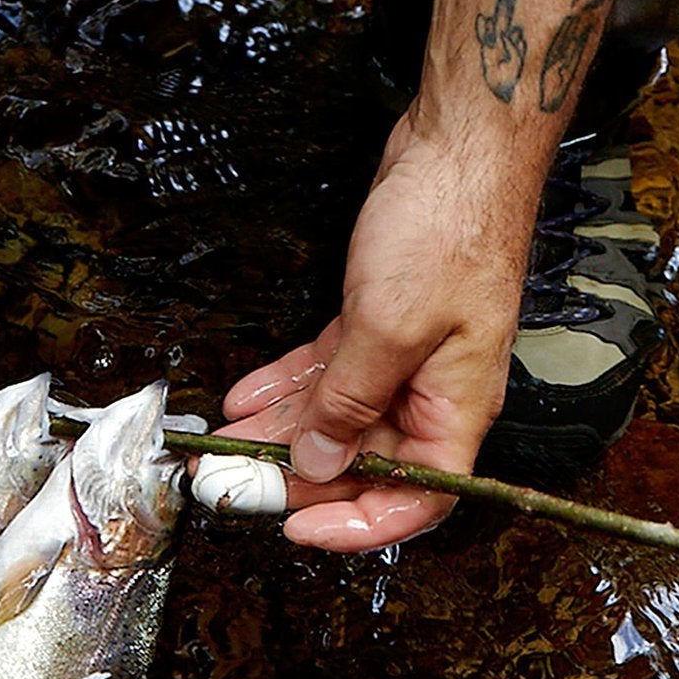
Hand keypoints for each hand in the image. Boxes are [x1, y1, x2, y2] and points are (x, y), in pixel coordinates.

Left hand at [221, 115, 535, 551]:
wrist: (459, 149)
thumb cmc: (448, 229)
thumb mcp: (389, 327)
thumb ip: (350, 404)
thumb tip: (320, 467)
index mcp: (457, 408)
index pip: (417, 499)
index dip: (358, 525)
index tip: (297, 529)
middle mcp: (433, 392)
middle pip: (364, 462)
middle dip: (296, 477)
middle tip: (230, 481)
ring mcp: (405, 358)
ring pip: (335, 417)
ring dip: (277, 433)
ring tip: (219, 447)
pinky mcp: (378, 323)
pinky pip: (327, 373)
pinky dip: (286, 387)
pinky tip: (242, 399)